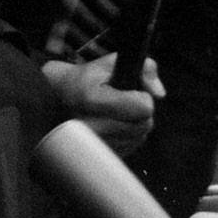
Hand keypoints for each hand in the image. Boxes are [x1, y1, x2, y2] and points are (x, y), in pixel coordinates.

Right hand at [42, 54, 164, 155]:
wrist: (57, 100)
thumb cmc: (85, 79)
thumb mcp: (110, 63)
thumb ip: (143, 68)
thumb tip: (160, 93)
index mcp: (94, 99)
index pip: (142, 108)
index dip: (142, 97)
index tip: (132, 92)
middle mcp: (93, 126)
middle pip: (144, 124)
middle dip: (141, 111)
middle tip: (126, 101)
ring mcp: (95, 145)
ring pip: (139, 137)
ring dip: (136, 124)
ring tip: (118, 112)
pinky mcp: (99, 154)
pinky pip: (131, 147)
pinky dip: (129, 136)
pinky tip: (115, 124)